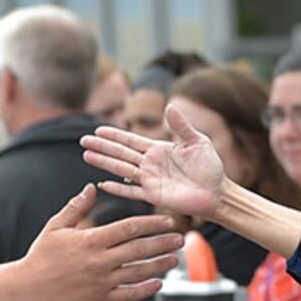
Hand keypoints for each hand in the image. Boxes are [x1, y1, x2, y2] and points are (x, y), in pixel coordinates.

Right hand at [21, 185, 182, 300]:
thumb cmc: (42, 254)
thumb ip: (76, 207)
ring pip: (139, 272)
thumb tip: (92, 187)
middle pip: (139, 249)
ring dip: (160, 265)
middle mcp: (100, 261)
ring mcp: (102, 282)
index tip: (167, 220)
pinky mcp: (100, 299)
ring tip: (175, 258)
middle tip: (180, 237)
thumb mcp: (56, 226)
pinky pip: (129, 295)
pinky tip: (158, 283)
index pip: (129, 229)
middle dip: (163, 242)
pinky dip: (145, 290)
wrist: (29, 286)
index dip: (151, 224)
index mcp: (91, 240)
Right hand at [81, 104, 226, 220]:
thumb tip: (170, 105)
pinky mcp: (154, 196)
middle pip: (121, 153)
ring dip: (105, 163)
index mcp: (158, 149)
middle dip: (102, 146)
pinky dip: (118, 189)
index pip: (131, 140)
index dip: (114, 135)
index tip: (97, 129)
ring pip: (122, 170)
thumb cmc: (210, 166)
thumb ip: (182, 126)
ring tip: (87, 156)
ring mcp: (150, 180)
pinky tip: (103, 184)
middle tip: (83, 141)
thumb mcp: (196, 141)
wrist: (217, 192)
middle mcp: (150, 164)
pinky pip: (132, 192)